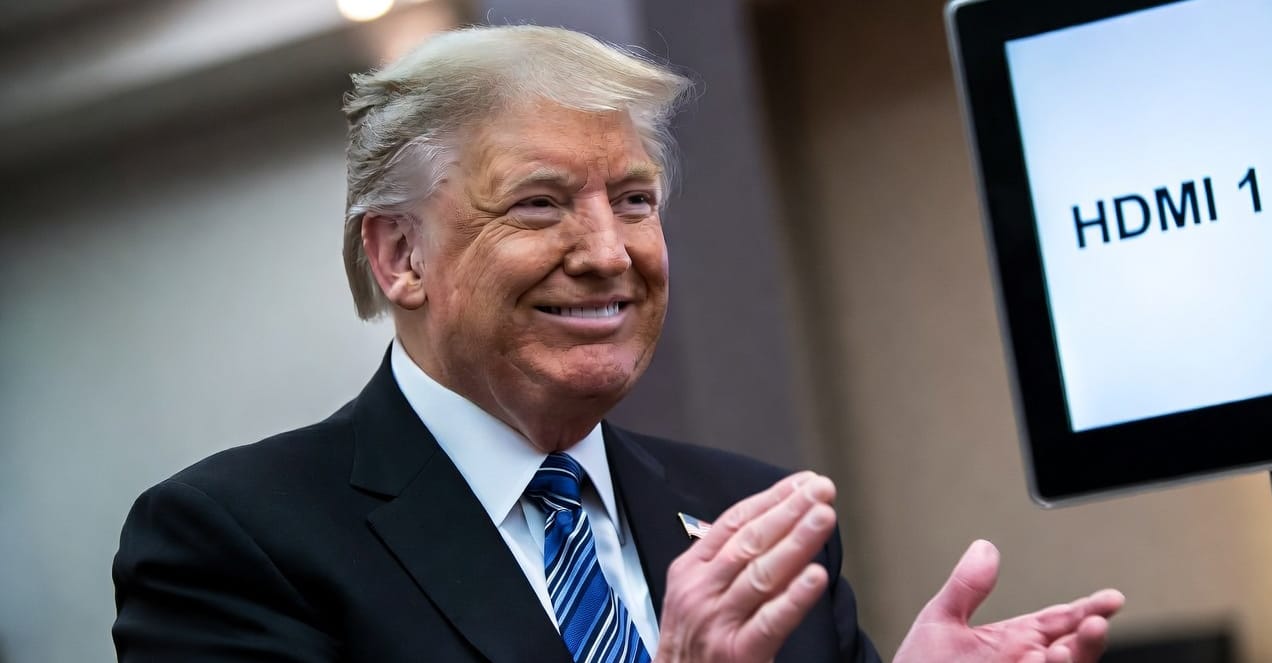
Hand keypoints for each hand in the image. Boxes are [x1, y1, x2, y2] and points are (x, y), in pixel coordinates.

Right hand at [654, 472, 837, 662]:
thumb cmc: (690, 648)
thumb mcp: (694, 597)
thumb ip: (724, 566)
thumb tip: (772, 531)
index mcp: (690, 570)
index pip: (734, 522)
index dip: (771, 498)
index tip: (803, 482)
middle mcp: (701, 591)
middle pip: (750, 541)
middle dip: (790, 510)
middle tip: (822, 489)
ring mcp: (717, 622)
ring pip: (762, 573)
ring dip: (797, 541)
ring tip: (824, 517)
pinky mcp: (737, 655)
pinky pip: (770, 621)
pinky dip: (794, 598)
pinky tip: (816, 577)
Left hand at [894, 540, 1124, 662]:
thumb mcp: (940, 621)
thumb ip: (966, 587)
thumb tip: (985, 548)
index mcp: (1014, 641)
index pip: (1060, 622)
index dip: (1088, 609)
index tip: (1112, 599)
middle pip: (1072, 651)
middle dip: (1088, 638)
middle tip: (1095, 622)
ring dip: (1073, 661)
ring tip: (1063, 650)